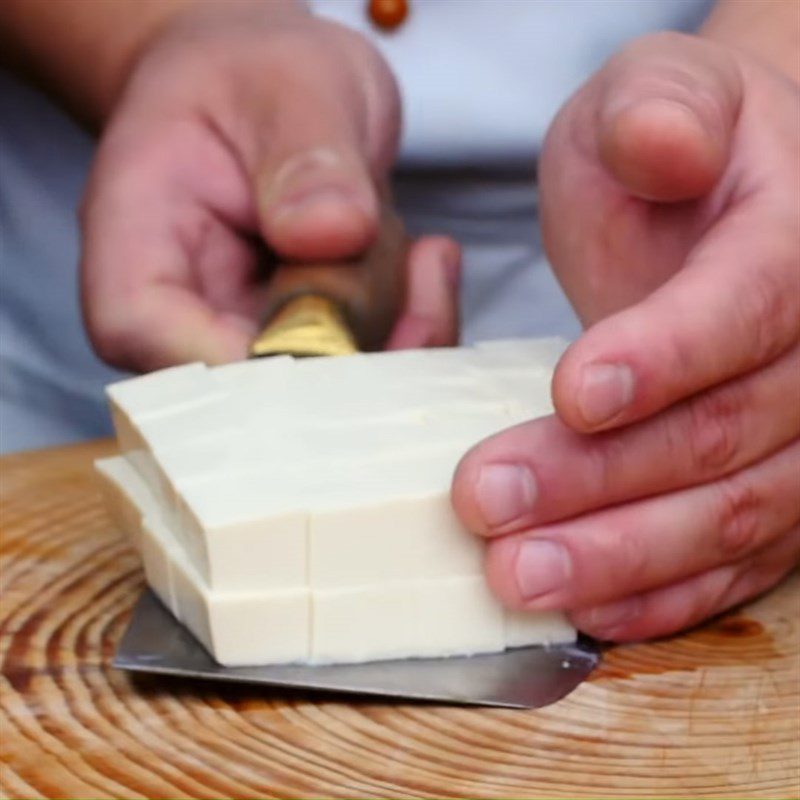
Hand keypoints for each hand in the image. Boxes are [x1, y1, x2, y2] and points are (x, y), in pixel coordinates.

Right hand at [80, 1, 458, 369]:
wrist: (267, 95)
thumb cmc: (255, 79)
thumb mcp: (286, 84)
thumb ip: (304, 151)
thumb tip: (329, 231)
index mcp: (136, 244)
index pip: (146, 335)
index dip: (244, 363)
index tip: (339, 336)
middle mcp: (184, 312)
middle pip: (248, 389)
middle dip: (353, 358)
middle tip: (421, 288)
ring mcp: (247, 337)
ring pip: (322, 393)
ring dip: (397, 334)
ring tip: (424, 258)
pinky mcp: (306, 344)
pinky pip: (365, 368)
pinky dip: (413, 329)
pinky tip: (429, 267)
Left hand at [452, 32, 798, 640]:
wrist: (709, 203)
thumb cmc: (665, 149)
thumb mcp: (653, 94)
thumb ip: (661, 110)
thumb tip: (668, 146)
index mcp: (796, 243)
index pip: (748, 308)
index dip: (663, 356)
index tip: (570, 393)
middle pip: (722, 431)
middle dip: (599, 478)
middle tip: (488, 503)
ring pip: (728, 513)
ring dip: (619, 555)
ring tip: (516, 574)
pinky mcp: (771, 486)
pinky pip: (735, 558)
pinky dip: (665, 591)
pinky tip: (592, 611)